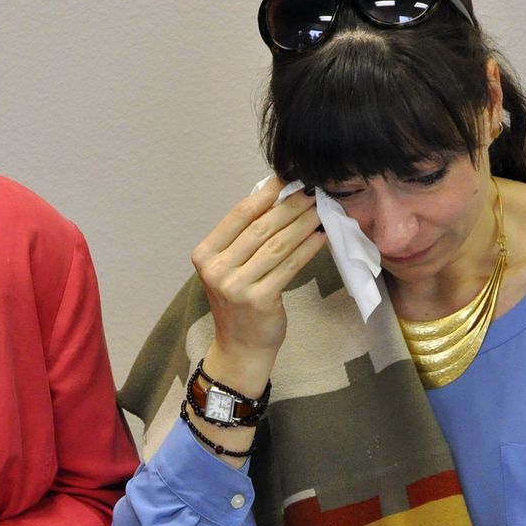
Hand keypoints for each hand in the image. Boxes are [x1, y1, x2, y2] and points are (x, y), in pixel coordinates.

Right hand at [191, 177, 325, 389]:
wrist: (240, 347)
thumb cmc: (239, 303)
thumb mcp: (230, 268)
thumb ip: (243, 238)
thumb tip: (275, 199)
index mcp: (205, 254)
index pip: (238, 215)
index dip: (265, 194)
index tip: (286, 179)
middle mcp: (216, 269)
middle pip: (260, 227)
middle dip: (290, 206)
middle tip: (311, 192)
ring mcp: (236, 286)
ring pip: (277, 244)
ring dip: (302, 224)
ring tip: (320, 210)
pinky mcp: (259, 299)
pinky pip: (288, 266)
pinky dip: (307, 248)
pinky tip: (320, 236)